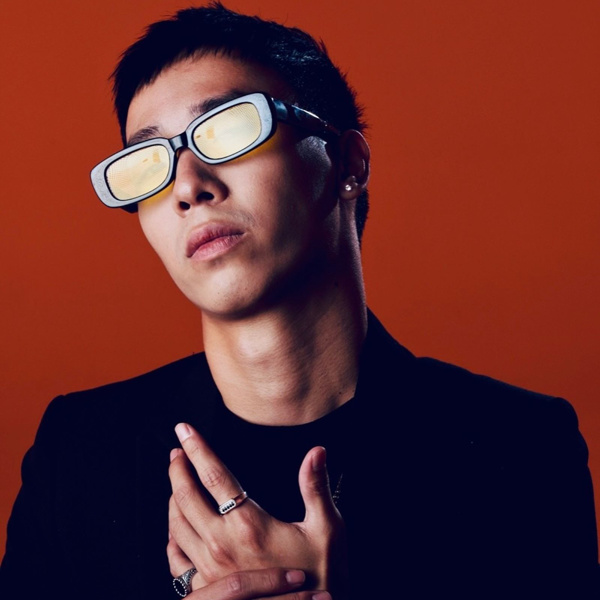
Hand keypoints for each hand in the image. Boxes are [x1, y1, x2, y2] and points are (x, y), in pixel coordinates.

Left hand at [167, 423, 346, 597]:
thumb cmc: (321, 576)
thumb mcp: (327, 528)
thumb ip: (315, 487)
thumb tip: (316, 452)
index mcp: (249, 524)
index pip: (214, 475)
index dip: (197, 448)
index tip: (184, 429)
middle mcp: (222, 544)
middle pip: (186, 496)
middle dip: (177, 468)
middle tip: (176, 451)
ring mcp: (211, 569)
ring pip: (176, 525)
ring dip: (172, 497)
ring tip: (175, 481)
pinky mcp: (208, 589)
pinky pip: (176, 559)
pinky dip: (171, 536)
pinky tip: (174, 528)